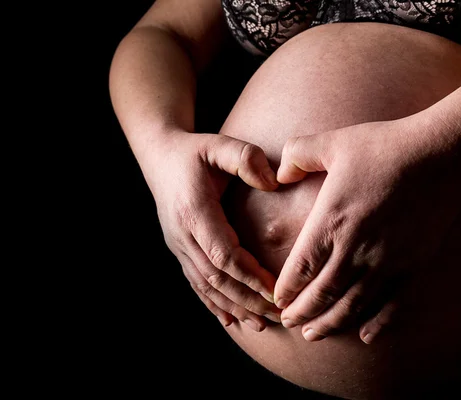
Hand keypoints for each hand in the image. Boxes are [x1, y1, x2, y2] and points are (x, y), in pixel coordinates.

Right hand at [143, 131, 281, 330]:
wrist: (159, 157)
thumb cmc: (195, 151)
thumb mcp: (219, 145)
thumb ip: (246, 157)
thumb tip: (273, 182)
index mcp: (194, 212)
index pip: (223, 254)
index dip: (249, 276)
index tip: (276, 290)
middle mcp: (182, 235)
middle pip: (216, 278)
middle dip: (248, 299)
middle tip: (279, 315)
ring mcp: (178, 245)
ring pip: (206, 286)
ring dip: (234, 307)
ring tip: (261, 324)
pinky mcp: (179, 250)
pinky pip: (196, 283)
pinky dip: (214, 304)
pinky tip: (231, 320)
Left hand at [273, 114, 460, 342]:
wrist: (442, 156)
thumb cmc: (385, 146)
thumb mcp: (332, 142)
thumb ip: (298, 155)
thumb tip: (279, 175)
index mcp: (331, 222)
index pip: (299, 269)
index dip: (285, 290)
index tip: (277, 300)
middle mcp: (355, 250)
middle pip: (321, 294)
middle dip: (301, 313)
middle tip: (289, 323)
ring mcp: (386, 262)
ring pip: (352, 306)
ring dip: (330, 324)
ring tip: (314, 335)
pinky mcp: (414, 267)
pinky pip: (393, 305)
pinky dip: (378, 324)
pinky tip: (366, 337)